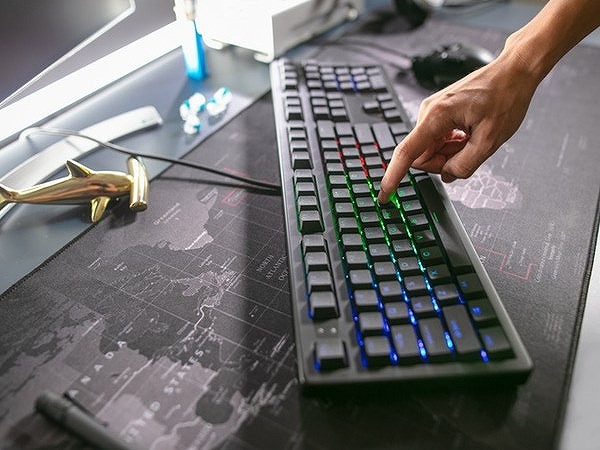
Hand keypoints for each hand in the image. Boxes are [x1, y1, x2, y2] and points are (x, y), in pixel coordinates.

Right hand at [377, 54, 537, 203]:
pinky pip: (437, 140)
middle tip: (469, 152)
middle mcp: (429, 112)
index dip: (393, 177)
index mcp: (437, 116)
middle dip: (442, 163)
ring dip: (450, 153)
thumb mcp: (491, 140)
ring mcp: (432, 112)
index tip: (384, 195)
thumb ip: (466, 165)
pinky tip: (469, 135)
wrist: (514, 72)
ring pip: (430, 150)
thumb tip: (448, 175)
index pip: (407, 153)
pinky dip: (452, 145)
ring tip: (473, 139)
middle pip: (422, 156)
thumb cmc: (506, 96)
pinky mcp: (438, 113)